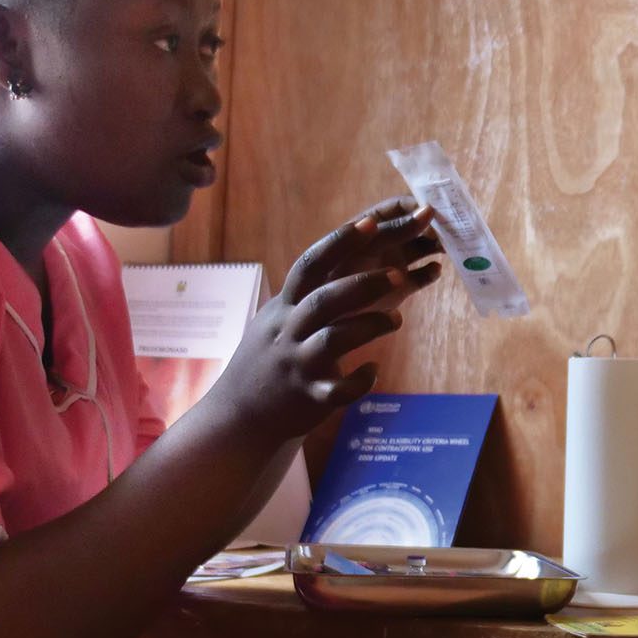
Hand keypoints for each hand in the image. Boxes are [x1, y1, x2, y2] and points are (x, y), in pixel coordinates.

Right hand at [204, 197, 442, 440]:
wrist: (239, 415)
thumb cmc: (269, 360)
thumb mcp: (278, 321)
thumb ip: (306, 296)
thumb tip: (341, 261)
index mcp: (284, 308)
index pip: (310, 265)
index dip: (339, 242)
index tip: (370, 222)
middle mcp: (289, 332)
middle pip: (325, 299)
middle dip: (364, 283)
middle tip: (398, 273)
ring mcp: (299, 365)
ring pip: (334, 339)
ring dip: (370, 325)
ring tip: (397, 319)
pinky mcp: (310, 397)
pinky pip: (340, 389)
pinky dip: (361, 380)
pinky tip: (373, 370)